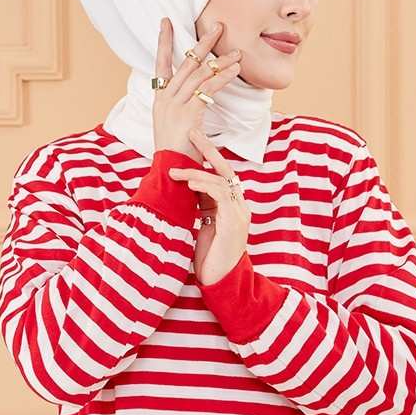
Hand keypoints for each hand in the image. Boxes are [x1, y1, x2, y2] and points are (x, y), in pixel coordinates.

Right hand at [153, 17, 241, 158]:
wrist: (170, 171)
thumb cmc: (177, 152)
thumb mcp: (175, 126)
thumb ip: (184, 108)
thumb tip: (200, 96)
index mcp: (160, 99)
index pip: (161, 64)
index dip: (164, 42)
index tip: (166, 22)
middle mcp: (165, 98)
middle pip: (186, 63)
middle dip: (203, 43)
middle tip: (218, 26)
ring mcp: (175, 105)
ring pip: (199, 74)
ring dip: (221, 61)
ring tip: (237, 52)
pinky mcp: (187, 113)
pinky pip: (207, 90)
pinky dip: (222, 79)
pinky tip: (235, 71)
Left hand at [168, 128, 249, 285]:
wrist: (220, 282)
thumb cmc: (209, 258)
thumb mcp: (201, 226)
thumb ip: (200, 207)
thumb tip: (185, 188)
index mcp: (230, 206)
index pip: (220, 174)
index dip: (207, 156)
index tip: (192, 141)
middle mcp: (239, 206)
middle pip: (225, 169)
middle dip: (208, 149)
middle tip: (191, 132)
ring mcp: (239, 214)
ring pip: (220, 180)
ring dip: (196, 173)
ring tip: (175, 171)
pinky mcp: (234, 222)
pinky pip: (221, 195)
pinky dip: (205, 185)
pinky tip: (190, 183)